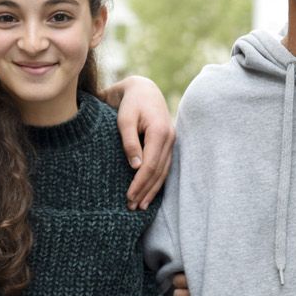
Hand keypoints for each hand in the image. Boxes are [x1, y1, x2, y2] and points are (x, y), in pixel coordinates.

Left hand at [103, 77, 174, 209]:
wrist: (143, 89)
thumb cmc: (130, 103)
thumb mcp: (124, 119)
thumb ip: (129, 141)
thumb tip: (135, 166)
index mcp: (160, 132)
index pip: (151, 164)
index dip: (140, 182)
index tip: (128, 196)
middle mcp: (169, 138)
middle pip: (158, 172)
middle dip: (145, 191)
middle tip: (132, 207)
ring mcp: (171, 142)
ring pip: (163, 172)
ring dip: (152, 190)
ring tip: (140, 205)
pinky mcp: (167, 144)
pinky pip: (164, 167)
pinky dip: (157, 181)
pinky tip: (150, 193)